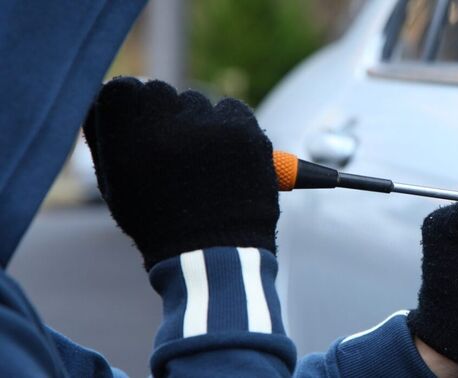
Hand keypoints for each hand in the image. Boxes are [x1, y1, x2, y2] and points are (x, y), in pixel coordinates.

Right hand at [84, 77, 278, 268]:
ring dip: (201, 125)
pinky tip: (229, 162)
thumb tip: (111, 99)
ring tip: (206, 169)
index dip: (131, 108)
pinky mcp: (244, 130)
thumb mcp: (118, 186)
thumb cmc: (159, 225)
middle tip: (177, 157)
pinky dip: (233, 128)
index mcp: (126, 136)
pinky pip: (234, 110)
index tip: (142, 127)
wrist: (213, 256)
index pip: (121, 89)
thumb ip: (110, 139)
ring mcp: (208, 125)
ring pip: (199, 103)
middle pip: (161, 94)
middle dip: (166, 117)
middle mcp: (165, 123)